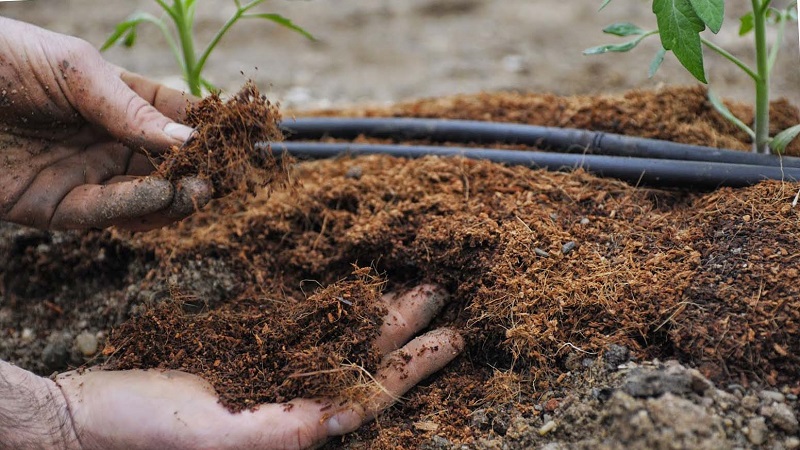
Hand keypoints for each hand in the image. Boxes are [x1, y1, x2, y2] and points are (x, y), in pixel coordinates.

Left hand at [0, 17, 209, 230]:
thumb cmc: (1, 58)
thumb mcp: (74, 69)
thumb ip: (129, 108)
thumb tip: (190, 139)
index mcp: (113, 99)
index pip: (173, 118)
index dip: (208, 129)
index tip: (242, 140)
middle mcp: (104, 140)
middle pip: (165, 165)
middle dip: (197, 171)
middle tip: (223, 176)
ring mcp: (81, 175)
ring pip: (141, 197)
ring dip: (172, 197)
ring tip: (197, 189)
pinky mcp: (52, 207)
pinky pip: (100, 215)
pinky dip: (131, 209)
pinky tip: (156, 195)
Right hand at [54, 285, 462, 449]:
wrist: (91, 414)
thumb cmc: (143, 432)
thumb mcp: (217, 436)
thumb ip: (284, 429)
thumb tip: (345, 415)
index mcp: (296, 427)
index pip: (372, 394)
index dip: (415, 368)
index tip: (452, 338)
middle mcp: (294, 401)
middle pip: (365, 361)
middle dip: (407, 330)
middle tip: (442, 293)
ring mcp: (274, 376)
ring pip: (340, 340)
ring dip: (378, 315)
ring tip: (412, 287)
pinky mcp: (249, 353)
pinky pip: (304, 328)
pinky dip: (334, 309)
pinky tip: (351, 293)